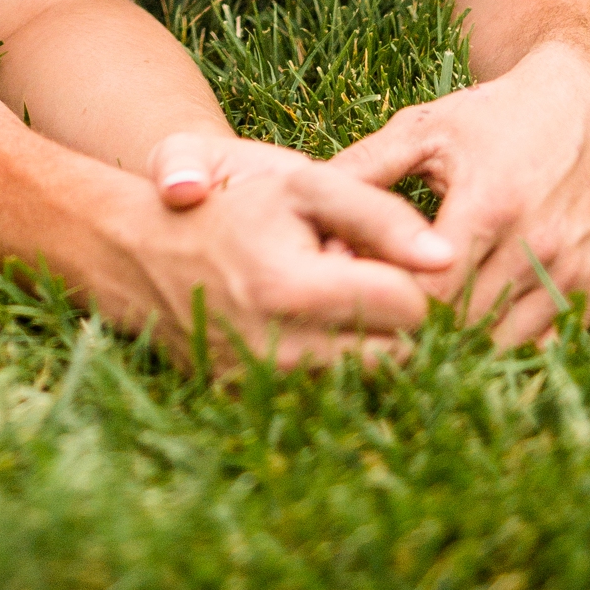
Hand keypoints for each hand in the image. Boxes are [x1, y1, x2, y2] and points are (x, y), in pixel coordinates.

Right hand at [81, 129, 455, 372]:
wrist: (141, 250)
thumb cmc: (234, 207)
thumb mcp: (303, 184)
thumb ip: (381, 214)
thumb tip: (448, 259)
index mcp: (296, 290)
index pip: (410, 308)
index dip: (404, 276)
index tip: (369, 255)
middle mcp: (281, 353)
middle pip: (399, 356)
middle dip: (391, 318)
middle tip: (354, 280)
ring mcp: (265, 387)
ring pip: (369, 381)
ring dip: (363, 343)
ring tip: (330, 302)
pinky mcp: (252, 404)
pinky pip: (329, 396)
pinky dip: (330, 364)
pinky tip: (307, 328)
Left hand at [330, 45, 589, 343]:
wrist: (576, 107)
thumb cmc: (488, 117)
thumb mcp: (421, 129)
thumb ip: (363, 168)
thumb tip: (311, 218)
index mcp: (490, 205)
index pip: (430, 290)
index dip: (389, 300)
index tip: (355, 296)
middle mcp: (537, 245)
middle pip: (464, 323)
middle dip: (416, 328)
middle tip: (376, 320)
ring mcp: (569, 270)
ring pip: (502, 342)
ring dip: (458, 344)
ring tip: (414, 328)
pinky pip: (542, 343)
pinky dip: (503, 344)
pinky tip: (467, 331)